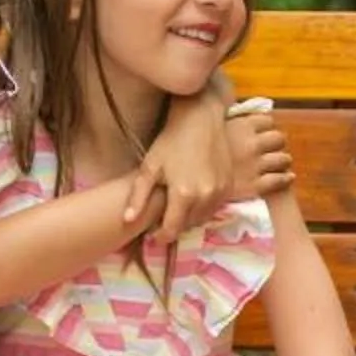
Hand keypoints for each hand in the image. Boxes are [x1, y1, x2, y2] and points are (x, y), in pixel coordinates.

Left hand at [130, 97, 291, 241]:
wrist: (201, 120)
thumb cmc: (171, 141)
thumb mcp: (150, 167)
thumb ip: (138, 196)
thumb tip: (126, 221)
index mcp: (183, 195)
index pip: (171, 231)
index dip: (160, 236)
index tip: (153, 233)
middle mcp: (205, 198)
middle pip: (187, 226)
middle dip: (174, 225)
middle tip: (164, 216)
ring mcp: (220, 193)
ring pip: (202, 219)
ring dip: (189, 218)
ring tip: (178, 206)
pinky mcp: (229, 187)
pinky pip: (214, 208)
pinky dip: (203, 208)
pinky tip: (194, 196)